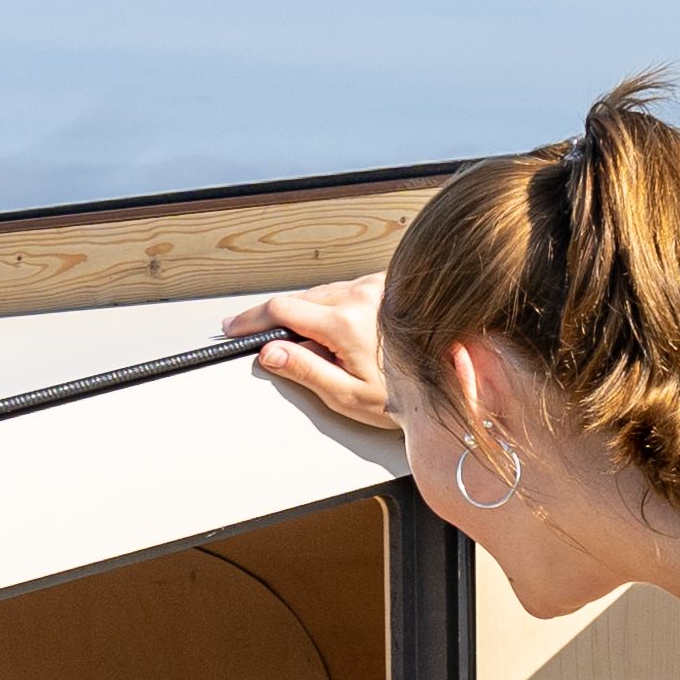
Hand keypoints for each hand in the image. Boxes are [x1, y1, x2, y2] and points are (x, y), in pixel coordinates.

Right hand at [229, 276, 395, 435]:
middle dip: (280, 319)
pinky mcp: (388, 283)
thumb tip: (270, 352)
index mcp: (346, 323)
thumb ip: (305, 370)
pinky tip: (340, 329)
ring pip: (324, 291)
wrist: (445, 383)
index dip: (252, 319)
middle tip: (266, 341)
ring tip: (313, 343)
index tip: (234, 328)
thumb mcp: (347, 394)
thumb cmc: (402, 396)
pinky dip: (335, 304)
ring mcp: (377, 285)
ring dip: (309, 312)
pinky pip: (347, 288)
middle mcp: (361, 295)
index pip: (282, 310)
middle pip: (301, 299)